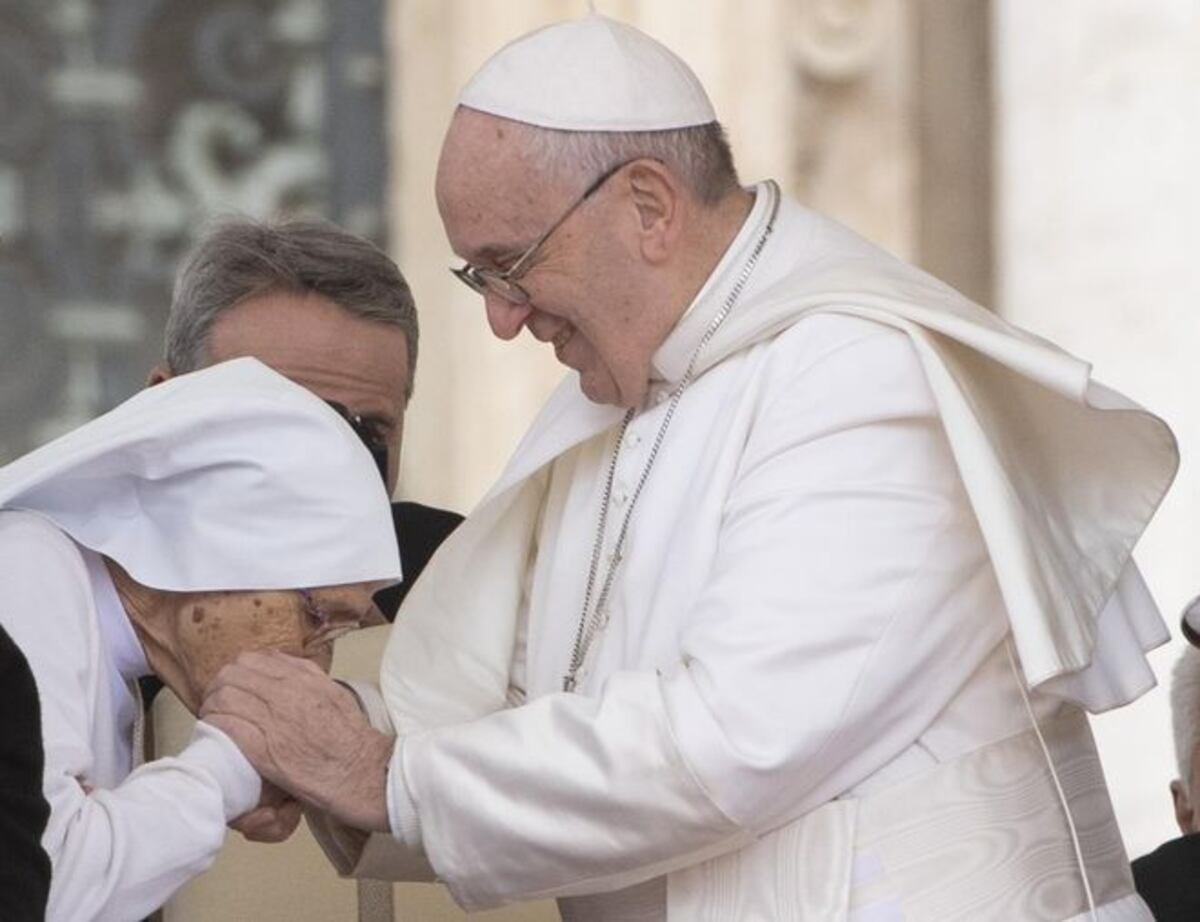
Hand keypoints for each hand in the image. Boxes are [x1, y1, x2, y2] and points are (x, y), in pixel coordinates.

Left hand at [201, 650, 393, 832]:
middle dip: (217, 689)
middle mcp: (286, 693)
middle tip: (216, 705)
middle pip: (230, 676)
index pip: (250, 660)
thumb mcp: (333, 693)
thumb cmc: (351, 737)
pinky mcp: (264, 750)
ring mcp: (274, 721)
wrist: (363, 772)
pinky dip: (216, 729)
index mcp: (303, 678)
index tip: (233, 687)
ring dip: (212, 710)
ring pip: (223, 699)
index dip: (234, 673)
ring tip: (214, 721)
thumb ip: (307, 676)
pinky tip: (217, 737)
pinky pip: (227, 728)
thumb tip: (280, 664)